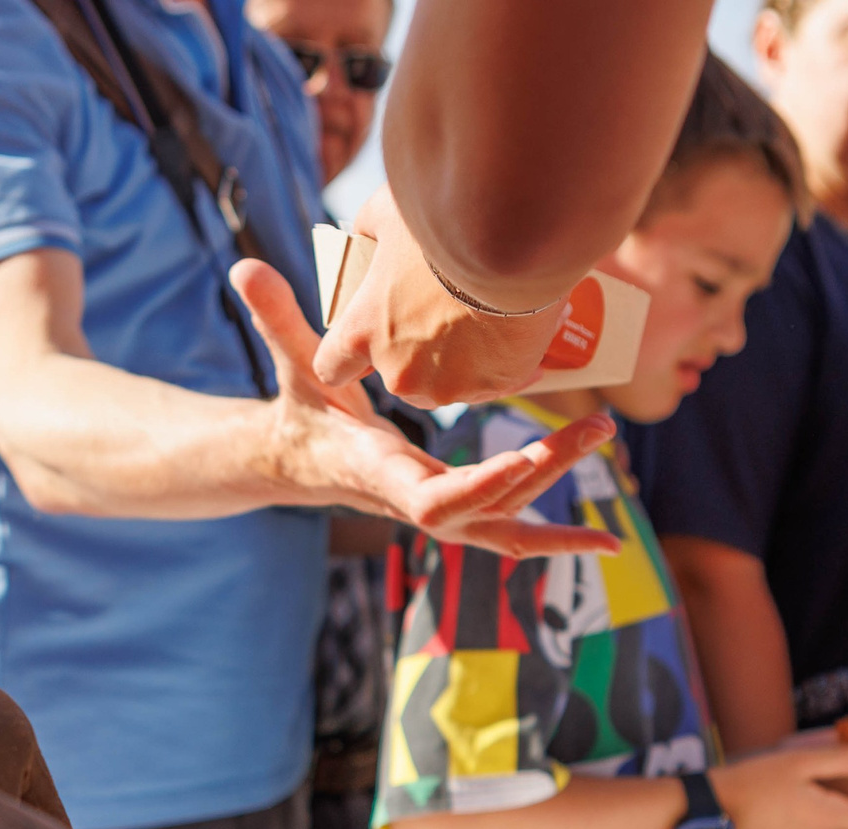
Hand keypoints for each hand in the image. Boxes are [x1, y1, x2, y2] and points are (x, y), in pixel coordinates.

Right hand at [232, 259, 617, 560]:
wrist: (300, 461)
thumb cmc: (302, 411)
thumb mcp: (293, 365)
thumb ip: (276, 321)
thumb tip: (242, 267)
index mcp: (379, 473)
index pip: (429, 500)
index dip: (476, 487)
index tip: (519, 463)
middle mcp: (413, 502)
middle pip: (484, 508)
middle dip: (538, 472)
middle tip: (589, 430)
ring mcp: (439, 512)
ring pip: (505, 522)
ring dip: (556, 485)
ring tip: (602, 435)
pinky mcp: (457, 509)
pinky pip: (511, 532)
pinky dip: (555, 539)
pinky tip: (604, 542)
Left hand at [311, 188, 568, 408]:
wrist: (515, 238)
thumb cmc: (444, 221)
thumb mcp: (388, 212)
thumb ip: (368, 233)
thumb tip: (367, 237)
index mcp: (362, 333)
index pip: (331, 368)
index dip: (346, 357)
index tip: (365, 339)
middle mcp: (400, 371)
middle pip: (396, 377)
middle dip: (412, 353)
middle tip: (438, 314)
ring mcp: (450, 385)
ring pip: (446, 384)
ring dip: (455, 362)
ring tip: (477, 319)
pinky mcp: (495, 385)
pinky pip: (493, 379)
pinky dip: (498, 360)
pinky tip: (511, 329)